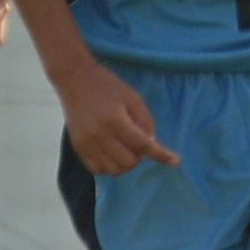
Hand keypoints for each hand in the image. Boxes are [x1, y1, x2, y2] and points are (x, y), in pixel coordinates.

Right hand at [58, 59, 178, 175]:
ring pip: (114, 170)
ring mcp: (86, 144)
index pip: (142, 145)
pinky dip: (110, 166)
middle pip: (129, 162)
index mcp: (115, 120)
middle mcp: (99, 136)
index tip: (175, 160)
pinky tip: (113, 153)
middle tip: (137, 141)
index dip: (160, 154)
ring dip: (125, 163)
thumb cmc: (106, 85)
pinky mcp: (77, 149)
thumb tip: (151, 144)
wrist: (74, 79)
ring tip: (125, 147)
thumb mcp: (132, 97)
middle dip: (139, 156)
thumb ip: (145, 121)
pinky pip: (98, 170)